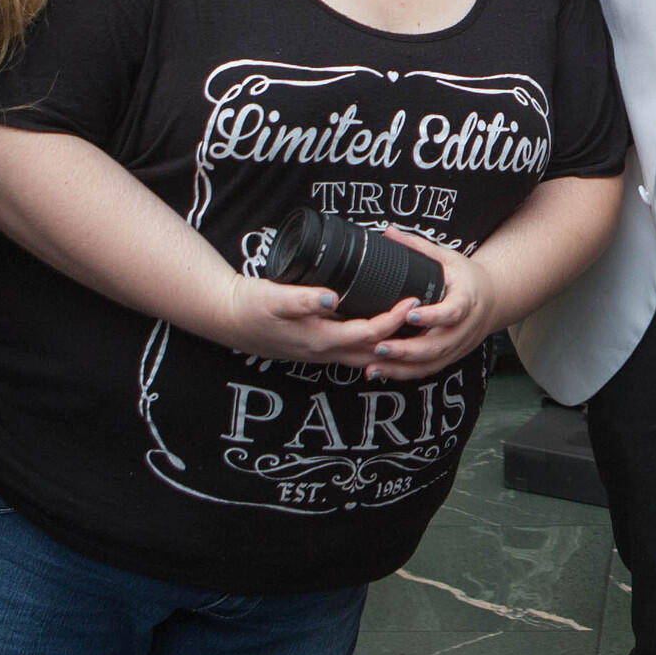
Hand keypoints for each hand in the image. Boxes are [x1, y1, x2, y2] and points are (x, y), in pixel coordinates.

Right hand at [208, 267, 419, 366]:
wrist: (228, 319)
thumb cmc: (250, 307)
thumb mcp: (272, 298)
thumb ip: (302, 298)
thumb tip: (331, 297)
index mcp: (320, 339)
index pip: (370, 334)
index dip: (394, 318)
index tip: (413, 300)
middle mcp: (325, 352)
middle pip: (376, 351)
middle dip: (403, 338)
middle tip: (427, 318)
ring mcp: (321, 353)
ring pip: (366, 356)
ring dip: (391, 345)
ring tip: (414, 329)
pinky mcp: (317, 348)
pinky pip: (353, 352)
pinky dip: (372, 345)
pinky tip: (383, 334)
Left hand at [364, 227, 501, 379]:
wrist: (493, 299)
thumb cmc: (466, 277)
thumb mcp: (447, 258)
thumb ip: (418, 247)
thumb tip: (388, 232)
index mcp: (467, 300)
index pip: (452, 312)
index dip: (433, 317)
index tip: (410, 316)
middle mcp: (465, 328)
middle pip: (439, 345)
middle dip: (408, 349)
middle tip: (380, 346)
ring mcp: (459, 345)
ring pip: (432, 362)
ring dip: (402, 367)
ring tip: (374, 365)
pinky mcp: (451, 356)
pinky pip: (429, 369)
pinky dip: (405, 373)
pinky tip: (382, 372)